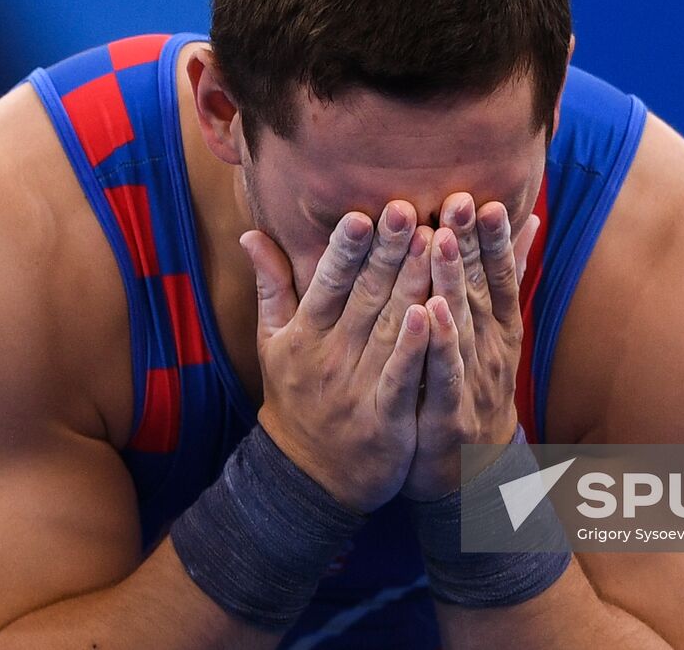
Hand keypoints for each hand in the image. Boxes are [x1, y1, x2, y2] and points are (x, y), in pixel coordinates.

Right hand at [241, 201, 434, 512]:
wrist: (309, 476)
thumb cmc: (297, 396)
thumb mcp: (273, 342)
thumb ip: (271, 286)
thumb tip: (251, 233)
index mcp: (305, 333)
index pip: (326, 281)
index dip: (345, 247)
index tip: (363, 211)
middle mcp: (329, 355)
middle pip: (363, 295)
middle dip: (387, 250)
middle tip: (409, 207)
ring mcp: (357, 387)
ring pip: (387, 327)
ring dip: (411, 283)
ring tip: (432, 243)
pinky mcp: (384, 418)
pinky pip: (401, 376)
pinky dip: (415, 346)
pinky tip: (431, 311)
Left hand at [401, 193, 540, 500]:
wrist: (471, 476)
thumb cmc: (476, 388)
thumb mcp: (498, 332)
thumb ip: (508, 277)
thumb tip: (532, 219)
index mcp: (499, 327)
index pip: (498, 274)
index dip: (492, 237)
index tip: (484, 197)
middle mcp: (491, 348)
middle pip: (479, 288)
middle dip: (469, 242)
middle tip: (458, 199)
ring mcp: (473, 380)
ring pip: (462, 323)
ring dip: (451, 280)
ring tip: (437, 239)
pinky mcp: (451, 413)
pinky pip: (444, 373)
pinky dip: (440, 343)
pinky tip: (429, 312)